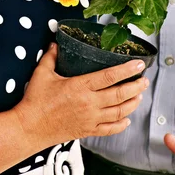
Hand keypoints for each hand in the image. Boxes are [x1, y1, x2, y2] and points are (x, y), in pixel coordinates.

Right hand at [14, 43, 147, 147]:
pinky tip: (127, 119)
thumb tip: (55, 44)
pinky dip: (121, 124)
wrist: (30, 127)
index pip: (109, 76)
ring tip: (139, 96)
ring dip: (132, 104)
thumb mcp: (42, 73)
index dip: (126, 70)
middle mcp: (89, 103)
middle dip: (135, 87)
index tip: (139, 65)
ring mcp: (90, 119)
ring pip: (118, 112)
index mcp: (80, 86)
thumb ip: (50, 56)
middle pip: (119, 95)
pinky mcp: (87, 131)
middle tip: (144, 80)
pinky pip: (110, 129)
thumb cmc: (36, 101)